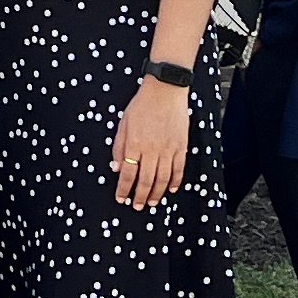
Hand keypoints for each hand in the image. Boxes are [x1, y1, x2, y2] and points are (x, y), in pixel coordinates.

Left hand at [110, 78, 192, 210]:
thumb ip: (119, 148)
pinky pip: (179, 170)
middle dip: (140, 196)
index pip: (128, 173)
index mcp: (135, 144)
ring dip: (156, 193)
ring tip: (151, 202)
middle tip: (137, 206)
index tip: (121, 198)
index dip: (124, 189)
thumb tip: (116, 168)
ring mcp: (168, 149)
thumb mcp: (123, 124)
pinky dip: (175, 182)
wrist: (165, 91)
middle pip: (145, 180)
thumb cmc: (142, 105)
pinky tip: (171, 189)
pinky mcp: (181, 147)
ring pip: (163, 179)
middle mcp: (151, 149)